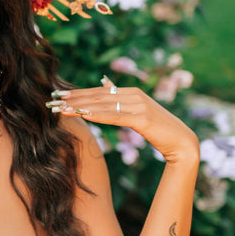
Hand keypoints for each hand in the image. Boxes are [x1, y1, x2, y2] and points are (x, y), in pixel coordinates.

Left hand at [49, 78, 198, 164]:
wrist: (183, 143)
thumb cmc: (160, 131)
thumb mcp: (138, 115)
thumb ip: (122, 105)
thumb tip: (105, 92)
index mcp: (131, 92)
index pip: (98, 92)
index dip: (77, 93)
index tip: (57, 95)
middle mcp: (134, 94)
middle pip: (97, 96)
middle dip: (73, 98)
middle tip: (51, 100)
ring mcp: (138, 105)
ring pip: (102, 104)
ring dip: (79, 106)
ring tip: (60, 108)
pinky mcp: (142, 118)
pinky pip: (114, 116)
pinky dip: (97, 114)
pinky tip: (82, 115)